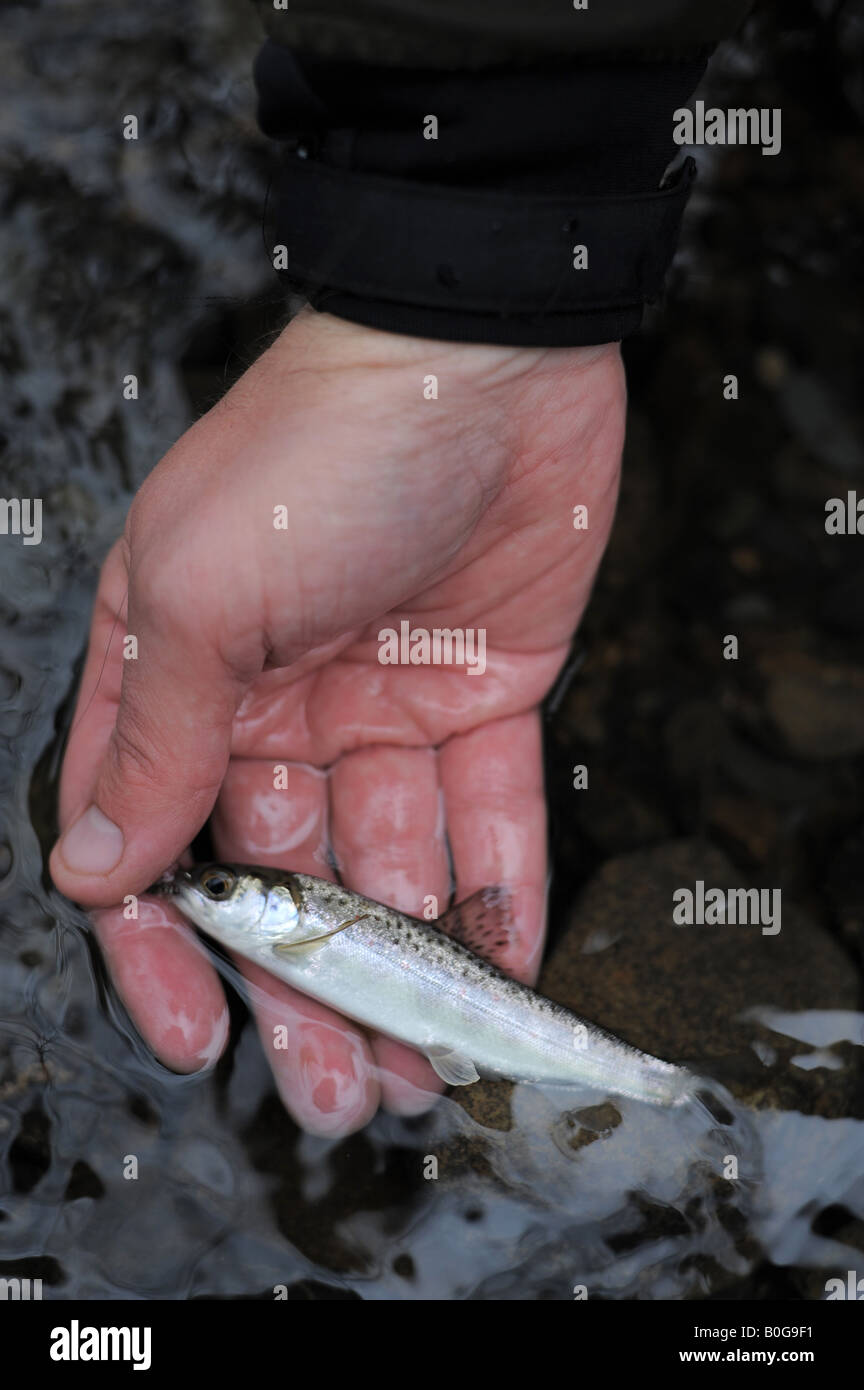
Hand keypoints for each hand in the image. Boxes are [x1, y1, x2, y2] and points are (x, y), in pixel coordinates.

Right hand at [50, 308, 624, 1134]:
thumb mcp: (198, 593)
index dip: (168, 950)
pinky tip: (502, 978)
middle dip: (306, 995)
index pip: (155, 839)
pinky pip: (489, 818)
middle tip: (336, 1095)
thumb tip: (96, 870)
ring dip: (406, 973)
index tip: (196, 1037)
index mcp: (179, 675)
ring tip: (423, 1071)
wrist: (480, 354)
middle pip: (282, 881)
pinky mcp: (483, 697)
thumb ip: (153, 737)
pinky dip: (497, 895)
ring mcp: (382, 706)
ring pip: (389, 870)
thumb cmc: (312, 453)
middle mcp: (275, 703)